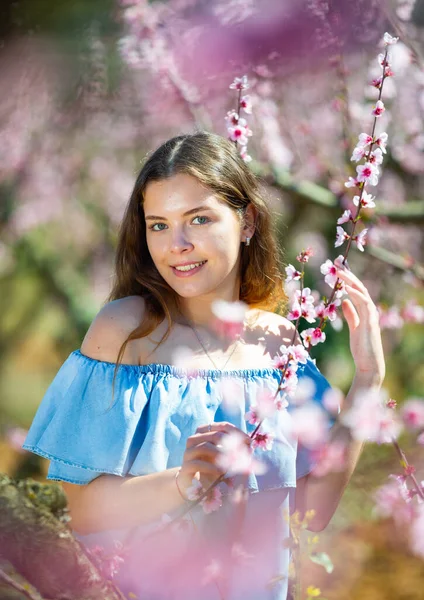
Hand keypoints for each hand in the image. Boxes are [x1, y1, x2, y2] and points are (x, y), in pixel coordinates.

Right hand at [178, 422, 250, 493]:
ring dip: (221, 455)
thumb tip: (250, 446)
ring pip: (205, 446)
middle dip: (231, 444)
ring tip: (231, 464)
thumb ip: (234, 450)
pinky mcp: (185, 467)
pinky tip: (221, 472)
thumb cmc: (210, 467)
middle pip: (215, 435)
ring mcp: (188, 453)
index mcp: (203, 432)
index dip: (237, 432)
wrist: (191, 484)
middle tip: (242, 453)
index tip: (248, 441)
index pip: (222, 426)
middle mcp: (194, 439)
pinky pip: (198, 463)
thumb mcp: (223, 456)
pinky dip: (211, 467)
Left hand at [336, 267, 384, 386]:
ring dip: (350, 280)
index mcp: (365, 311)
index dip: (348, 279)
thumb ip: (351, 314)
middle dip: (348, 275)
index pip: (356, 290)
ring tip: (338, 271)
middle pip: (359, 287)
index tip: (337, 269)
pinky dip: (356, 294)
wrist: (369, 364)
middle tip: (336, 263)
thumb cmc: (361, 348)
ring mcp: (371, 315)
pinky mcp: (370, 321)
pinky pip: (364, 304)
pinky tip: (346, 288)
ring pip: (362, 292)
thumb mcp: (353, 328)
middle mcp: (369, 310)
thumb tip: (344, 301)